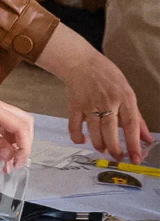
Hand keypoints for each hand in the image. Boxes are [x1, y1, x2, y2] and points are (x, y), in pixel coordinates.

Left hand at [0, 85, 34, 170]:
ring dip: (12, 144)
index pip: (21, 126)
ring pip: (10, 126)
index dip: (24, 146)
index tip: (18, 163)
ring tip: (6, 164)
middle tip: (14, 164)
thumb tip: (10, 154)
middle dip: (23, 144)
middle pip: (22, 123)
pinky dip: (2, 141)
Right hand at [37, 25, 152, 163]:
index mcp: (124, 98)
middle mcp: (107, 102)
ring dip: (99, 145)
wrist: (81, 62)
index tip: (136, 158)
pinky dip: (77, 137)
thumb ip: (137, 117)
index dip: (134, 144)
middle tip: (118, 157)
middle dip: (115, 149)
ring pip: (94, 132)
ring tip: (102, 149)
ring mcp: (89, 104)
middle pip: (111, 132)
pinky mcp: (75, 105)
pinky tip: (82, 140)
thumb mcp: (127, 92)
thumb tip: (146, 138)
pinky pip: (74, 126)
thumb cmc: (107, 76)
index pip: (131, 125)